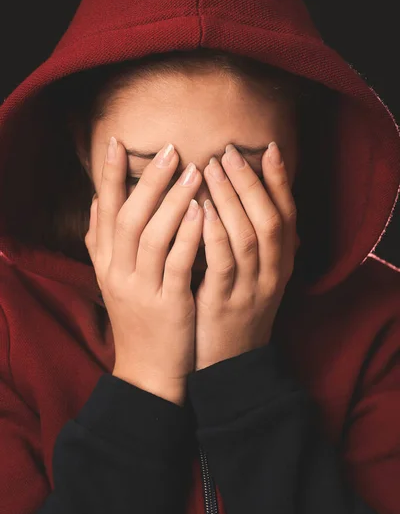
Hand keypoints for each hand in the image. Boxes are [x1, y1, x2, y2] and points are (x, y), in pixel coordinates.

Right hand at [85, 138, 203, 405]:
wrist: (149, 370)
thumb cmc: (138, 318)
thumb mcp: (113, 280)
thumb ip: (103, 243)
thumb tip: (97, 202)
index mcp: (107, 264)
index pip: (105, 212)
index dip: (110, 177)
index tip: (118, 143)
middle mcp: (118, 273)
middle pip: (129, 217)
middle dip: (149, 181)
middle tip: (170, 149)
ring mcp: (142, 289)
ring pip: (152, 236)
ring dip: (172, 201)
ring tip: (194, 171)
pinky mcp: (168, 304)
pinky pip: (176, 264)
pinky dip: (187, 235)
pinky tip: (202, 211)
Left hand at [194, 142, 298, 370]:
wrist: (227, 366)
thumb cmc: (233, 313)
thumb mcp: (252, 279)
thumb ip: (251, 245)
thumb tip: (238, 200)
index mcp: (281, 266)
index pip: (287, 216)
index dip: (279, 182)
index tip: (268, 148)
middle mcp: (272, 275)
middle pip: (270, 220)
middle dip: (250, 183)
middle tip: (228, 152)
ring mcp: (250, 290)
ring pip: (248, 236)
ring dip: (230, 200)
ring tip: (209, 169)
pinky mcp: (224, 304)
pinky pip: (222, 263)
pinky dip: (213, 233)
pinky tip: (200, 209)